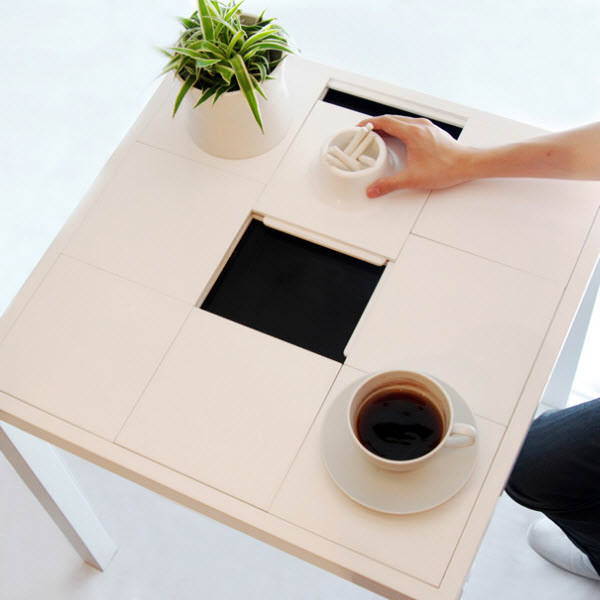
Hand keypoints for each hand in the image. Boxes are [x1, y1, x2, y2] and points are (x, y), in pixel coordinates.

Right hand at [358, 115, 473, 197]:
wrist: (467, 165)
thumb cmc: (446, 167)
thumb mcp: (412, 179)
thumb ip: (389, 184)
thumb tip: (373, 189)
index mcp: (412, 132)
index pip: (385, 121)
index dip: (369, 124)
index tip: (359, 128)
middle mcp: (419, 126)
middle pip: (391, 119)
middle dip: (375, 126)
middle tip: (364, 134)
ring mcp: (426, 127)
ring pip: (401, 122)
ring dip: (387, 127)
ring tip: (377, 137)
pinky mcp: (431, 132)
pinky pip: (409, 126)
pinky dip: (398, 130)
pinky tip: (396, 140)